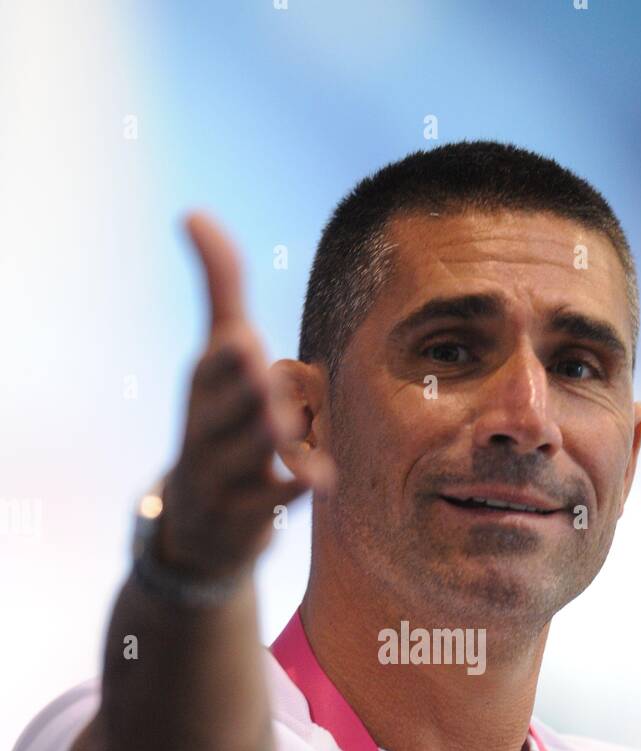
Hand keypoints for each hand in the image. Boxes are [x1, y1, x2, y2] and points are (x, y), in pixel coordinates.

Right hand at [158, 210, 335, 580]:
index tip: (242, 342)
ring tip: (289, 424)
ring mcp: (221, 471)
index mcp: (204, 381)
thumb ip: (219, 286)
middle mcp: (206, 424)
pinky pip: (271, 498)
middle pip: (232, 404)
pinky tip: (320, 477)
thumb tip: (192, 212)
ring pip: (253, 448)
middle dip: (249, 392)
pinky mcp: (243, 512)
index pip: (216, 363)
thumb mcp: (214, 354)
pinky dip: (293, 485)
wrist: (198, 519)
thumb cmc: (217, 420)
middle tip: (263, 379)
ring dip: (277, 434)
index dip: (233, 356)